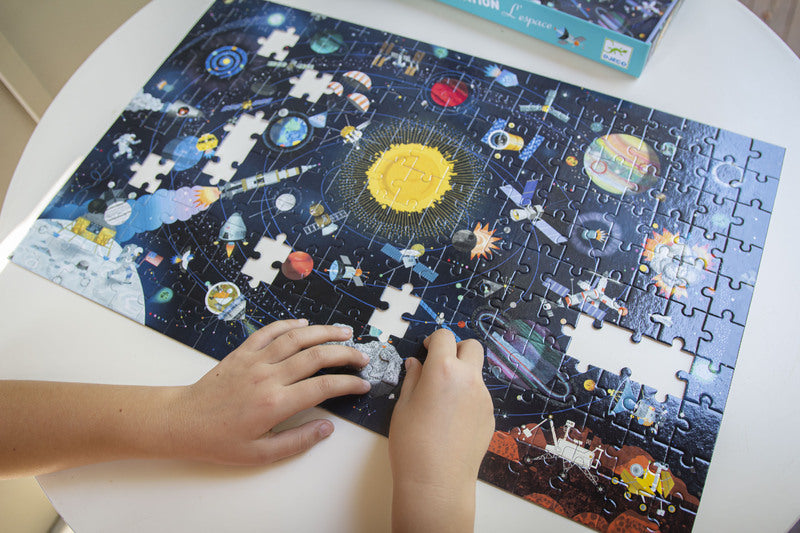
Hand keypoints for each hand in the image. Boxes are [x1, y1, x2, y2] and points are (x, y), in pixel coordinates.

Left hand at [168, 319, 369, 465]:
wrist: (182, 421)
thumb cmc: (219, 441)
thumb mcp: (260, 454)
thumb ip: (297, 442)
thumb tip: (327, 428)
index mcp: (275, 404)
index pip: (323, 387)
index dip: (348, 384)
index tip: (363, 384)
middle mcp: (268, 377)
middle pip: (316, 356)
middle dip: (345, 353)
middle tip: (362, 356)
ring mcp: (255, 360)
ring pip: (297, 337)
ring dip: (324, 331)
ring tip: (345, 331)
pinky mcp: (242, 352)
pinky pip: (270, 331)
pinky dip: (289, 324)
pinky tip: (305, 324)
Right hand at [388, 329, 493, 532]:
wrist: (437, 482)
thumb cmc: (413, 445)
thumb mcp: (403, 405)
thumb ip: (412, 378)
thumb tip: (416, 364)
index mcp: (443, 370)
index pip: (445, 337)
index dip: (434, 340)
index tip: (427, 349)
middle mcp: (469, 379)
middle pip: (472, 347)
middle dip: (456, 349)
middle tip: (440, 364)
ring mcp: (483, 398)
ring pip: (476, 373)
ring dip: (462, 374)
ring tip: (441, 399)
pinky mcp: (490, 416)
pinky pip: (479, 396)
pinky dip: (467, 396)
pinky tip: (451, 419)